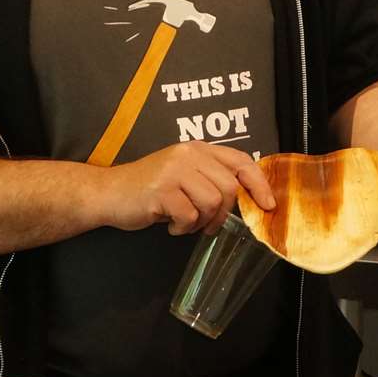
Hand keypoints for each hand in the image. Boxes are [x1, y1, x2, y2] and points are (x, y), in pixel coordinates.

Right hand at [97, 142, 276, 235]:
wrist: (109, 193)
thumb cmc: (150, 189)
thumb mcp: (183, 174)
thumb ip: (210, 178)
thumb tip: (247, 199)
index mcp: (197, 149)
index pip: (240, 161)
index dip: (259, 184)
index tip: (268, 205)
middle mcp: (188, 154)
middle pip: (229, 187)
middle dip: (224, 213)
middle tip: (208, 225)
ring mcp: (174, 170)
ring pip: (212, 202)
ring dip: (202, 222)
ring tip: (185, 223)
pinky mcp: (161, 190)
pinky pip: (190, 216)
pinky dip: (183, 228)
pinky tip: (169, 224)